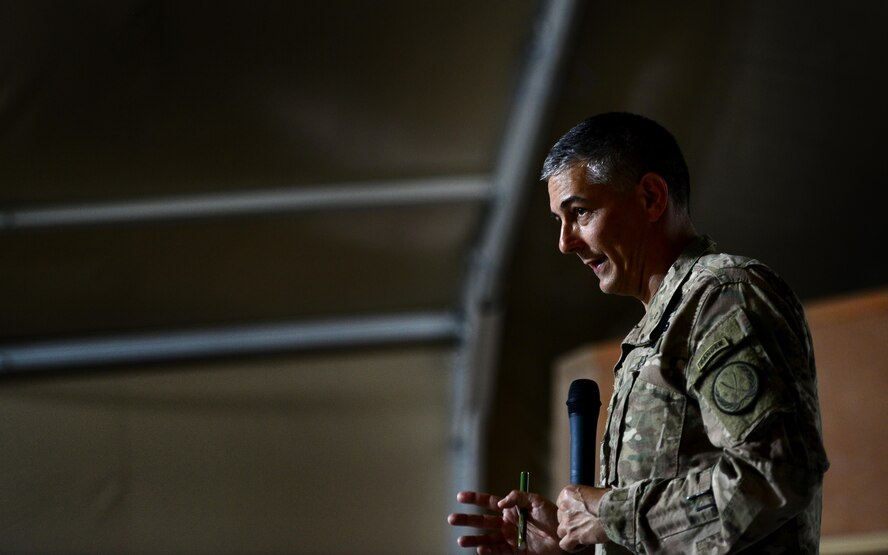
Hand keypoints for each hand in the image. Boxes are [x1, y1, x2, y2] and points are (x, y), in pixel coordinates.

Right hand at [448, 490, 562, 554]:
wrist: (565, 537)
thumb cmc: (553, 517)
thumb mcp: (536, 501)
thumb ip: (517, 497)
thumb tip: (500, 502)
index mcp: (511, 509)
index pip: (488, 502)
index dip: (474, 499)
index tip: (460, 497)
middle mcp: (507, 523)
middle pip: (482, 521)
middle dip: (466, 520)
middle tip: (452, 519)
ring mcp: (510, 538)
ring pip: (487, 538)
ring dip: (473, 539)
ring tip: (461, 540)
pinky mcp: (515, 551)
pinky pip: (498, 551)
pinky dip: (488, 550)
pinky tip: (480, 549)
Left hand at [556, 485, 609, 551]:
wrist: (613, 511)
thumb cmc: (608, 500)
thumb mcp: (593, 492)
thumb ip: (585, 498)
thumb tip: (589, 503)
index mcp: (568, 493)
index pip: (561, 504)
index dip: (570, 511)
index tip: (578, 514)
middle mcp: (564, 506)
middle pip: (561, 518)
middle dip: (570, 522)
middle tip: (581, 524)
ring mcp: (567, 521)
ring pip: (561, 531)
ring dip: (569, 534)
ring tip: (580, 535)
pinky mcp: (572, 535)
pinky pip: (565, 545)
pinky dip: (571, 546)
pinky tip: (580, 544)